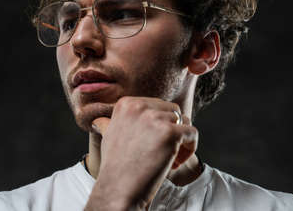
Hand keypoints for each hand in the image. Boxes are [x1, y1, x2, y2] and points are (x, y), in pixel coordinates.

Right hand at [85, 96, 197, 210]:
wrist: (119, 189)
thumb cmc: (115, 167)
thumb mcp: (108, 137)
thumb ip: (112, 123)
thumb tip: (100, 121)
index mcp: (126, 104)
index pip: (157, 105)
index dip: (159, 125)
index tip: (152, 144)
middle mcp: (139, 107)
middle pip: (172, 110)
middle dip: (173, 130)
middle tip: (163, 153)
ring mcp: (155, 119)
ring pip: (184, 121)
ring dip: (181, 141)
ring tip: (170, 160)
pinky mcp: (170, 133)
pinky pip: (192, 133)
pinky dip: (190, 148)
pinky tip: (176, 163)